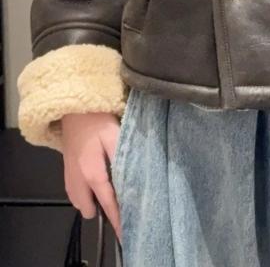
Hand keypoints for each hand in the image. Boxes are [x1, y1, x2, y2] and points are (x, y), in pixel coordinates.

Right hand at [61, 112, 122, 244]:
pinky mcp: (65, 170)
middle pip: (89, 208)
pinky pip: (73, 193)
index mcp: (93, 173)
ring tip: (108, 197)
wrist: (73, 109)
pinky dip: (83, 195)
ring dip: (92, 203)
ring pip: (79, 202)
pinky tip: (93, 187)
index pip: (108, 202)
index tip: (124, 231)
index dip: (117, 218)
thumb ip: (122, 158)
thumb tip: (132, 178)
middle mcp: (78, 180)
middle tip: (120, 206)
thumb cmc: (98, 120)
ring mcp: (69, 176)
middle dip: (103, 211)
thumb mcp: (115, 136)